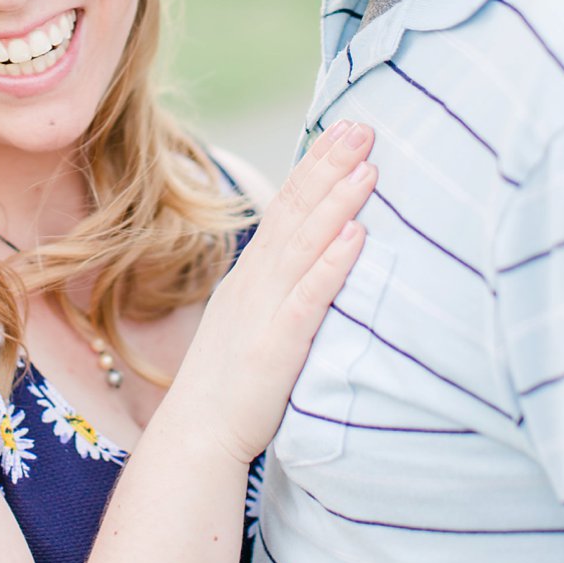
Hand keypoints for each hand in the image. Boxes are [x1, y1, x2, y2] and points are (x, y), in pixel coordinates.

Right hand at [183, 120, 375, 463]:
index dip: (316, 165)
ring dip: (337, 203)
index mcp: (253, 275)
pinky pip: (309, 298)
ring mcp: (264, 311)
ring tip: (368, 167)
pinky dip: (333, 264)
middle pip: (296, 212)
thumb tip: (317, 253)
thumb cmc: (232, 382)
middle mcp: (257, 283)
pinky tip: (357, 236)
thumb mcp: (255, 318)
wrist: (196, 436)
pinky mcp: (278, 346)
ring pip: (305, 245)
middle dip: (330, 166)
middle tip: (364, 126)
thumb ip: (282, 285)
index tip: (345, 129)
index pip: (287, 206)